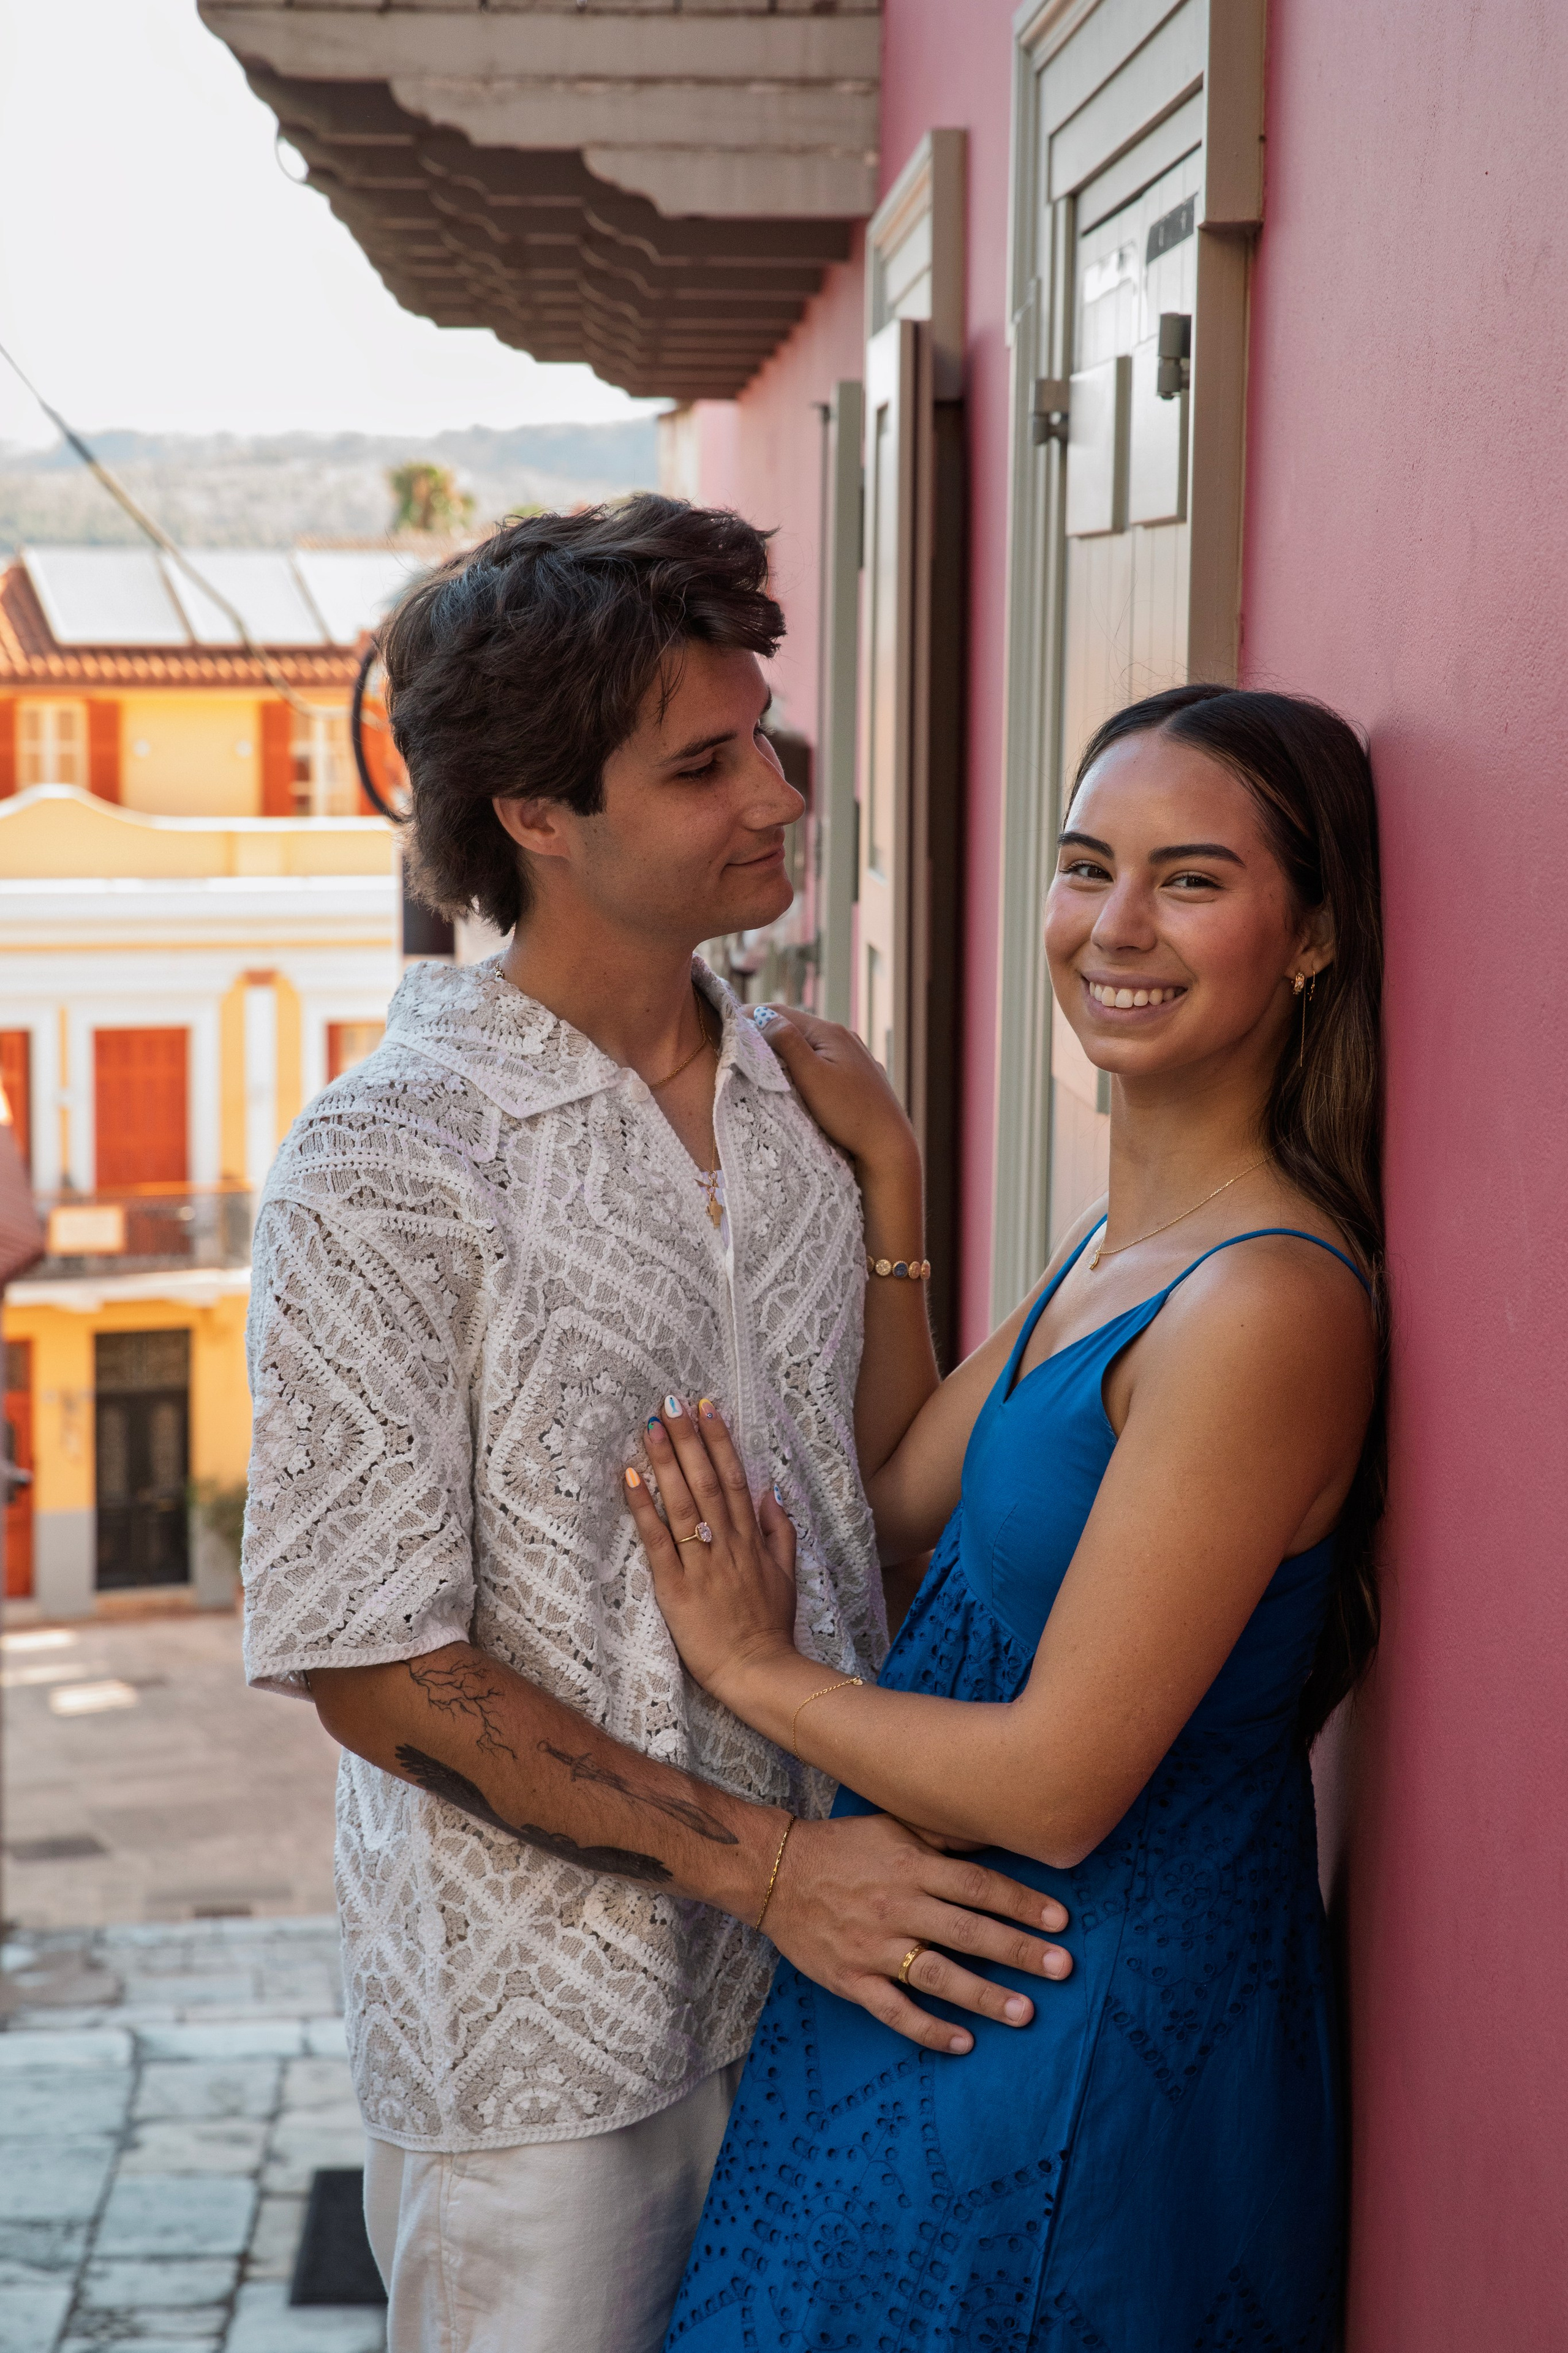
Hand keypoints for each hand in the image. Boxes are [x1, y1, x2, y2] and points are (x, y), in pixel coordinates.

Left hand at [625, 1394, 798, 1699]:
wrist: (759, 1672)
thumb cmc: (769, 1625)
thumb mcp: (786, 1574)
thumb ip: (780, 1531)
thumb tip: (772, 1491)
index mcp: (751, 1539)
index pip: (734, 1478)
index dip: (719, 1441)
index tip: (706, 1408)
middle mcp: (727, 1543)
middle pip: (707, 1481)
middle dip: (689, 1439)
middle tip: (671, 1402)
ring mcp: (702, 1563)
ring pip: (683, 1503)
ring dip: (666, 1462)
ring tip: (651, 1426)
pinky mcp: (676, 1587)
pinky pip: (658, 1541)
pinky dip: (644, 1508)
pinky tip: (630, 1478)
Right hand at [752, 1004, 918, 1179]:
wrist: (889, 1145)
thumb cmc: (849, 1113)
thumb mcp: (812, 1076)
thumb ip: (788, 1043)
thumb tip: (763, 1017)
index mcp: (830, 1032)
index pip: (780, 1013)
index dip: (750, 1016)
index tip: (725, 1025)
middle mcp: (844, 1038)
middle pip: (795, 1026)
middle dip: (765, 1030)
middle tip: (737, 1041)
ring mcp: (855, 1057)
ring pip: (810, 1045)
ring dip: (785, 1048)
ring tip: (761, 1059)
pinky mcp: (859, 1077)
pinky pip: (824, 1061)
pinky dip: (804, 1063)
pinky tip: (797, 1076)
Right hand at [768, 1811, 1073, 2054]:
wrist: (776, 1873)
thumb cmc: (843, 1848)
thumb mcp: (893, 1828)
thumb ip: (943, 1837)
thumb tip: (995, 1833)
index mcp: (911, 1866)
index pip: (977, 1885)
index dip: (1021, 1901)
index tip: (1060, 1919)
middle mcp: (897, 1906)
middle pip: (967, 1931)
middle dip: (1018, 1950)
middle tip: (1062, 1968)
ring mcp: (873, 1947)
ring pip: (936, 1975)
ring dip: (984, 1995)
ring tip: (1025, 2012)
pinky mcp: (851, 1979)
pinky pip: (894, 2011)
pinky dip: (928, 2029)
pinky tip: (963, 2042)